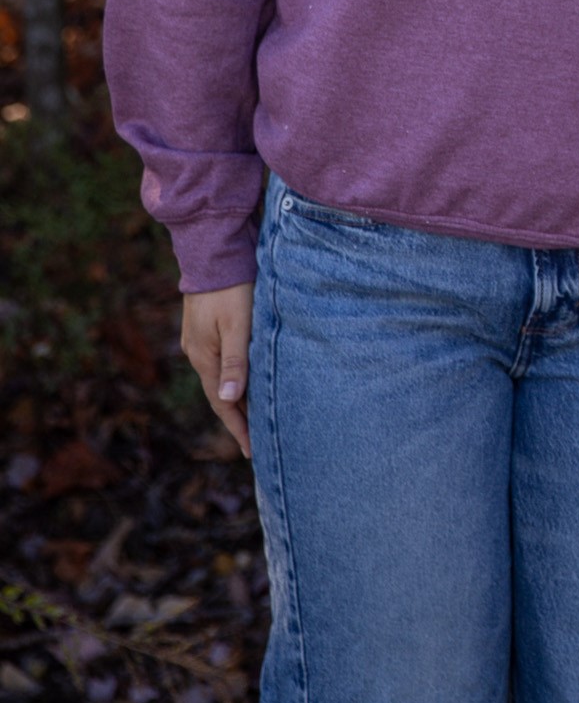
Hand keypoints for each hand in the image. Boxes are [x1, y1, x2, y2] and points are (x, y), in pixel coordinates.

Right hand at [181, 284, 253, 456]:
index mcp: (204, 356)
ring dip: (236, 396)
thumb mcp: (238, 324)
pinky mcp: (207, 327)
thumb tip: (228, 399)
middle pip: (220, 393)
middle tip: (256, 440)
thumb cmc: (232, 287)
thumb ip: (235, 360)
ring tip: (254, 415)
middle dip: (237, 417)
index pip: (223, 403)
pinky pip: (221, 360)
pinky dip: (234, 375)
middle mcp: (198, 352)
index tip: (253, 450)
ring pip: (220, 377)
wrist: (213, 252)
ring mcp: (200, 339)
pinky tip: (245, 377)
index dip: (238, 427)